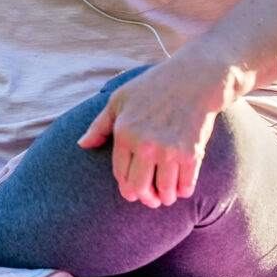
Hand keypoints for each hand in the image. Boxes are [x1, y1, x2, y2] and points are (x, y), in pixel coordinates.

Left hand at [77, 58, 227, 207]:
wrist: (194, 78)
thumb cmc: (153, 86)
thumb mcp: (119, 99)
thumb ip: (100, 125)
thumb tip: (82, 144)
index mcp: (124, 133)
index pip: (120, 175)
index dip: (127, 188)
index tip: (133, 189)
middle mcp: (144, 145)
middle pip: (139, 189)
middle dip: (145, 198)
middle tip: (151, 199)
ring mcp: (168, 150)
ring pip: (164, 192)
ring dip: (165, 198)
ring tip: (166, 196)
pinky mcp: (191, 153)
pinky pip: (185, 186)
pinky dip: (183, 192)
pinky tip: (181, 188)